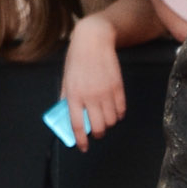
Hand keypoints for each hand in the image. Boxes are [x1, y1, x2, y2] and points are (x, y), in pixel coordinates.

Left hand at [59, 11, 125, 143]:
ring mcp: (106, 93)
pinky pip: (121, 110)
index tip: (83, 147)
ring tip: (105, 118)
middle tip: (96, 132)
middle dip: (98, 134)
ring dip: (108, 123)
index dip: (80, 140)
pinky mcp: (118, 88)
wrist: (94, 41)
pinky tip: (113, 110)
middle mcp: (90, 96)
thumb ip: (66, 98)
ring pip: (111, 121)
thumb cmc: (77, 59)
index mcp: (74, 95)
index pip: (77, 125)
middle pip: (98, 127)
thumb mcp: (66, 78)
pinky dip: (118, 114)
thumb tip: (67, 115)